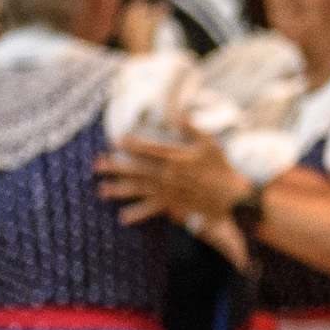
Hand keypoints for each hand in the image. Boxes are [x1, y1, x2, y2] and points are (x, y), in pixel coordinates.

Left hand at [95, 128, 250, 225]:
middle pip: (138, 170)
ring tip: (102, 190)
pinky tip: (123, 216)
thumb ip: (192, 129)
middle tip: (96, 165)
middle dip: (116, 167)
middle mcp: (170, 176)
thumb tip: (178, 112)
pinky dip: (138, 213)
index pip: (150, 150)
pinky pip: (152, 209)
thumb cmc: (222, 167)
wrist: (233, 196)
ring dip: (120, 190)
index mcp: (177, 159)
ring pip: (140, 190)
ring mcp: (170, 192)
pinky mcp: (173, 204)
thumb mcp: (209, 144)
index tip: (116, 141)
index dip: (132, 145)